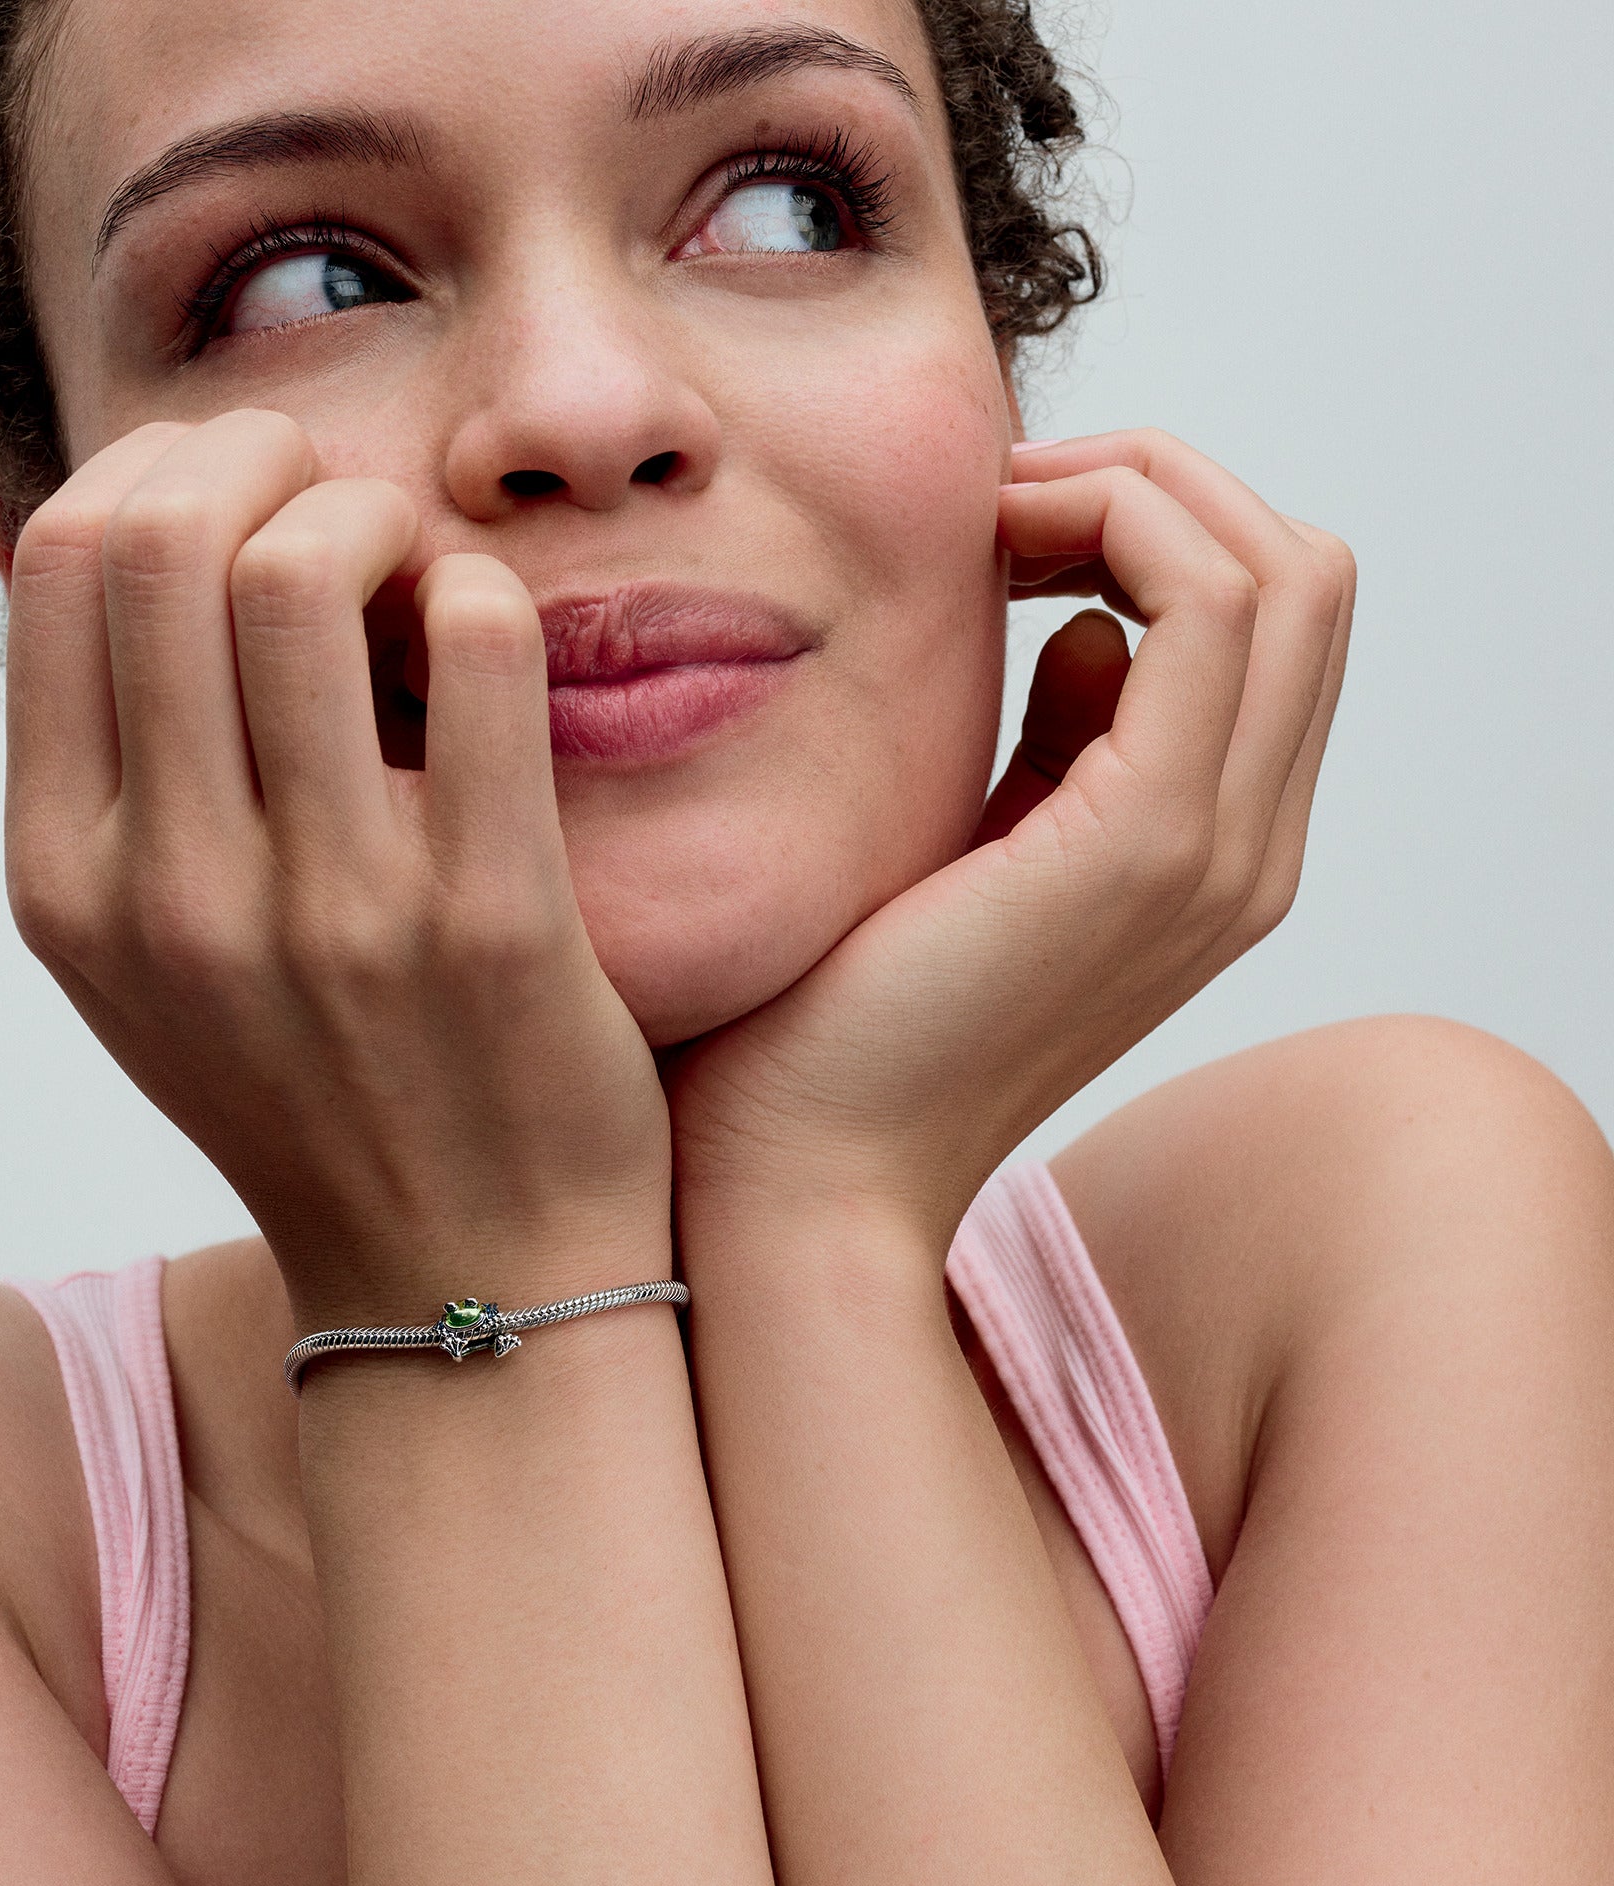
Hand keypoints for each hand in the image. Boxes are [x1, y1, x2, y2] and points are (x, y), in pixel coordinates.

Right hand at [1, 411, 670, 1331]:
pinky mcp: (490, 924)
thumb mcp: (143, 953)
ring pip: (308, 575)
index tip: (238, 484)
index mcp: (69, 882)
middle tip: (336, 493)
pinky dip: (484, 597)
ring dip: (377, 520)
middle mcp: (175, 896)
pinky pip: (479, 652)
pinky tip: (491, 639)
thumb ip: (97, 763)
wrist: (457, 1278)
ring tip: (418, 572)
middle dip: (265, 458)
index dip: (157, 469)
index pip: (62, 563)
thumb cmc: (311, 1089)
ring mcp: (331, 913)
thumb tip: (39, 516)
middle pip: (168, 538)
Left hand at [669, 428, 1354, 1238]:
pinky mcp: (1145, 846)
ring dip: (1138, 490)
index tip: (1008, 527)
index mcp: (1212, 855)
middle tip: (1006, 498)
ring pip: (1280, 571)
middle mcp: (1248, 855)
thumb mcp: (971, 852)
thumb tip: (1087, 627)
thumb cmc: (839, 1021)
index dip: (1160, 526)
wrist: (805, 1176)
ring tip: (995, 516)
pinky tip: (989, 550)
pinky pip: (1204, 605)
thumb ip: (1055, 748)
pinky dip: (1114, 527)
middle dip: (1160, 486)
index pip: (1272, 624)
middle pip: (1303, 577)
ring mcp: (1217, 854)